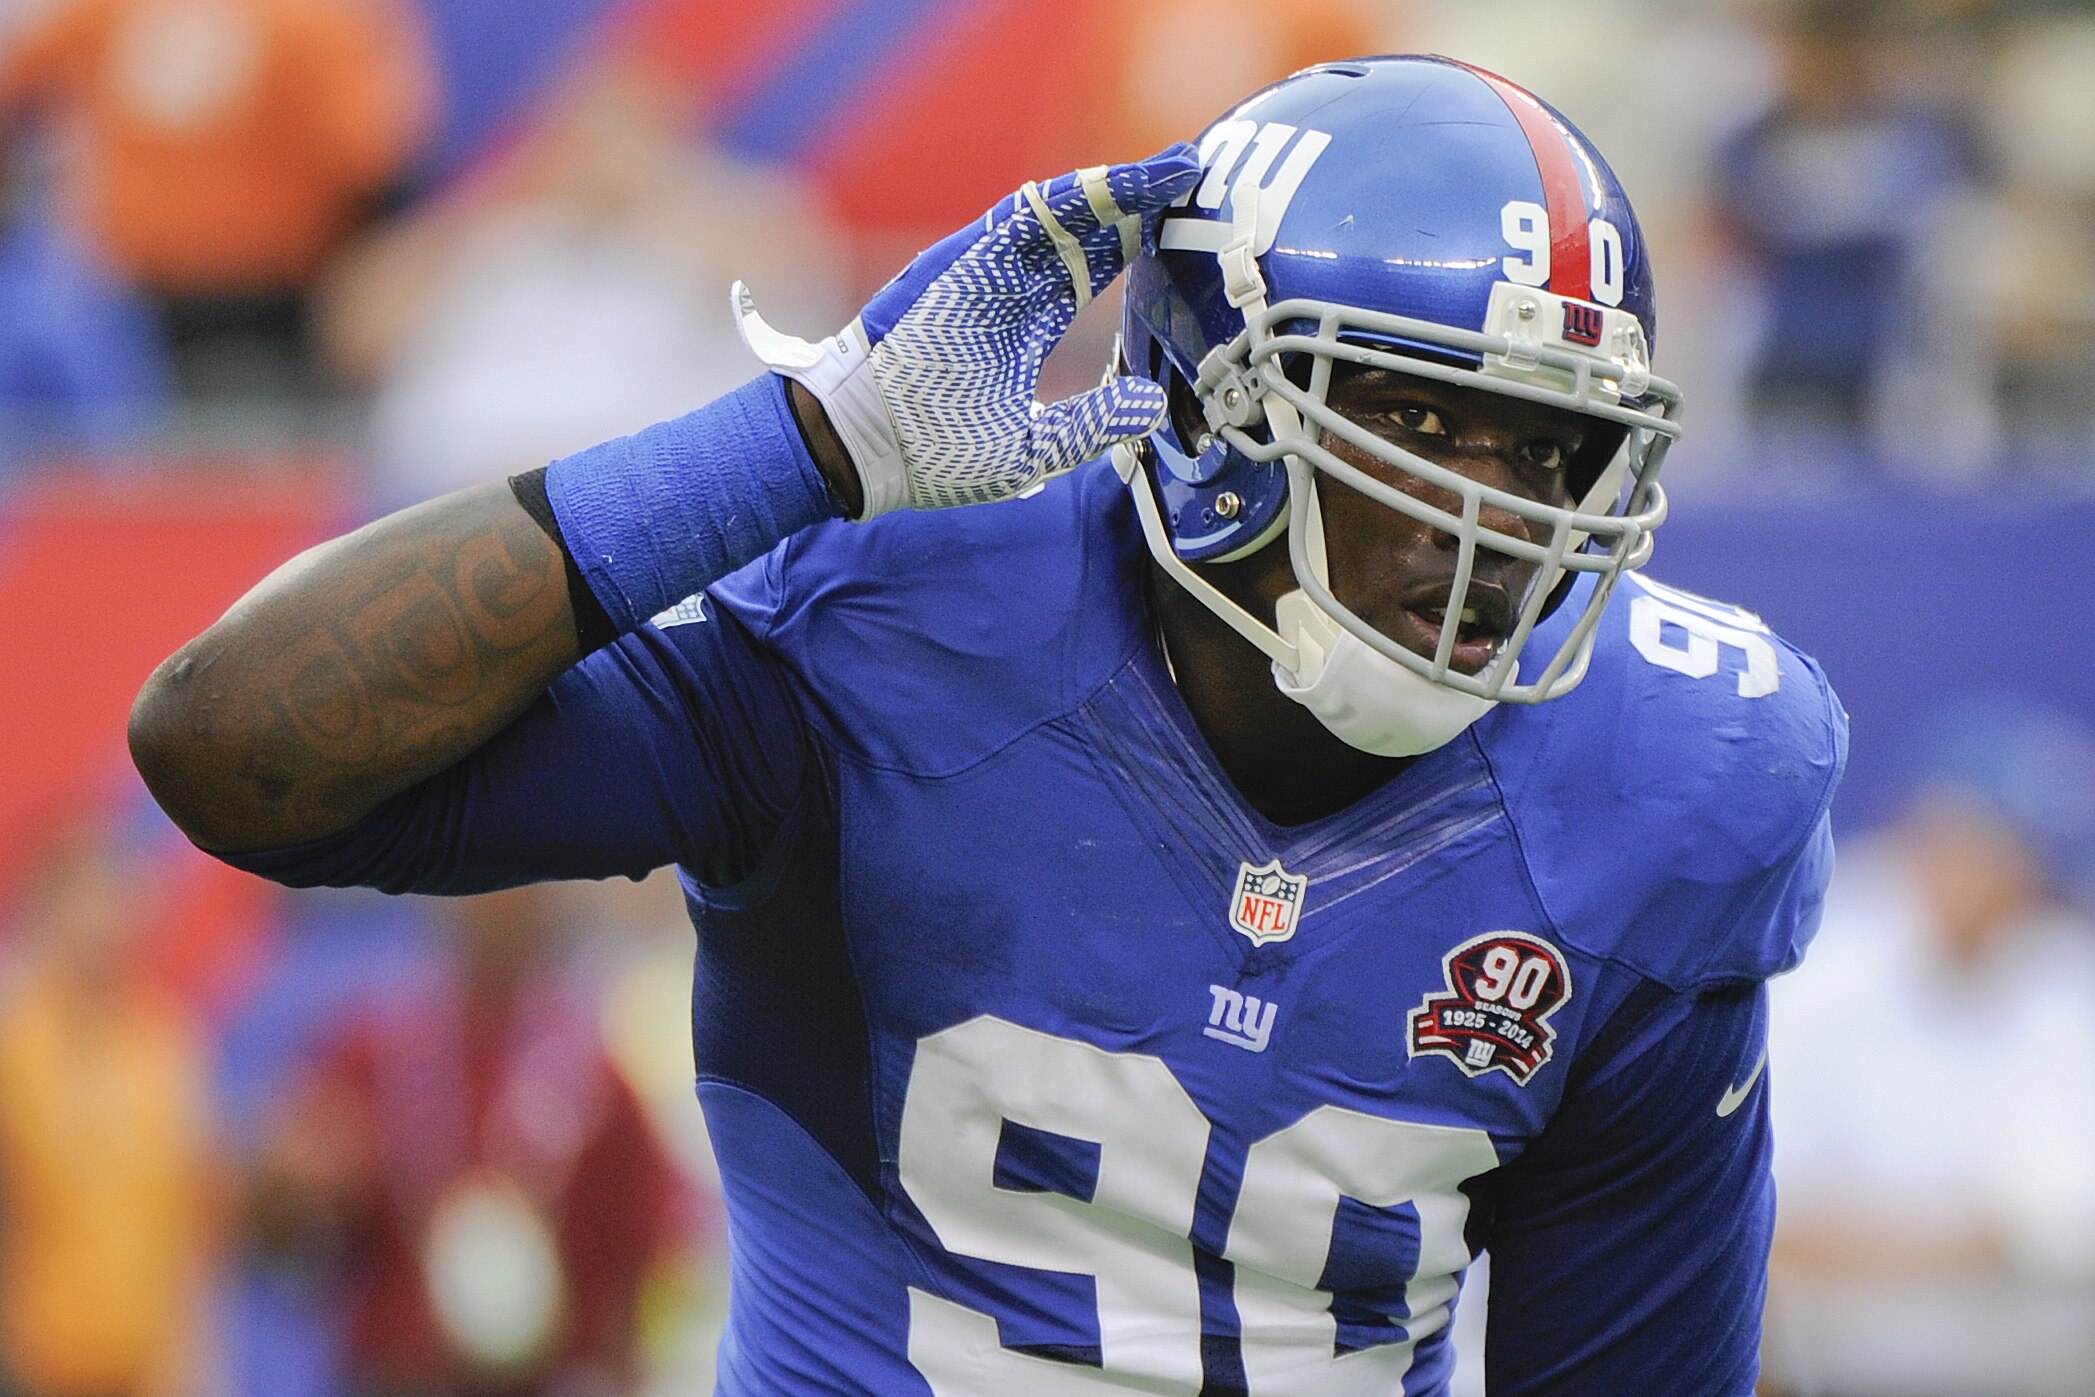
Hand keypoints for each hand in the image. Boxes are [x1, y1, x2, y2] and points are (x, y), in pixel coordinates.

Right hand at [735, 146, 1202, 517]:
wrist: (865, 450)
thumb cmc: (934, 453)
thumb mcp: (1035, 447)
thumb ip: (1092, 423)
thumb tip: (1151, 405)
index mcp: (1024, 321)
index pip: (1094, 268)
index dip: (1140, 244)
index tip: (1189, 228)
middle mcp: (1009, 285)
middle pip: (1089, 230)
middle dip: (1143, 203)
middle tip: (1199, 178)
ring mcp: (986, 270)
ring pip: (1065, 213)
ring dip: (1121, 189)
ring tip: (1177, 171)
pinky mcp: (965, 262)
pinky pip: (1027, 218)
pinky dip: (1077, 198)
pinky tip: (1126, 185)